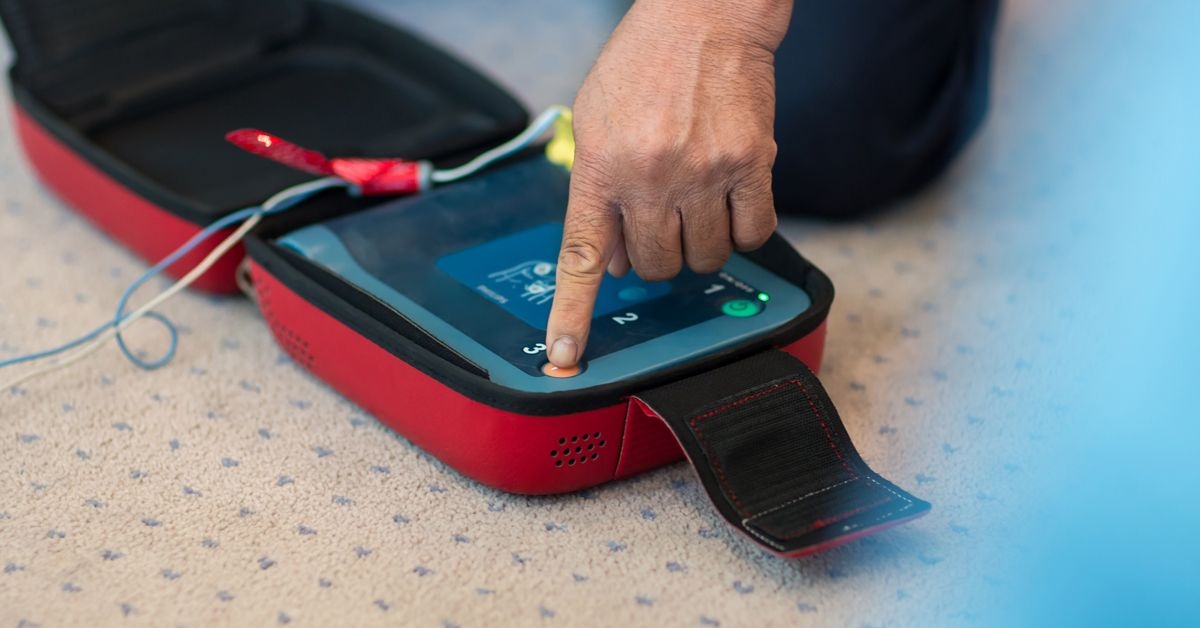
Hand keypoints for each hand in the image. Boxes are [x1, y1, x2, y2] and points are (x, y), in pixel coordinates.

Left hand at [544, 0, 792, 367]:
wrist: (706, 17)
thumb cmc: (645, 64)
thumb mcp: (593, 121)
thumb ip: (596, 192)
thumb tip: (611, 259)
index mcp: (601, 167)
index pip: (582, 258)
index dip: (572, 315)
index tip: (564, 358)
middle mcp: (650, 177)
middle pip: (653, 266)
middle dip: (654, 254)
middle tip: (659, 220)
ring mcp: (703, 174)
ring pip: (703, 259)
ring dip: (698, 246)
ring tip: (696, 203)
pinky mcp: (752, 165)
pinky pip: (752, 236)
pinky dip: (742, 231)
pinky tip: (732, 201)